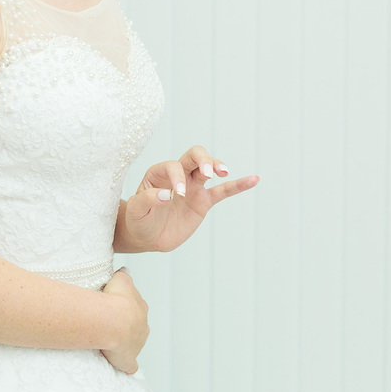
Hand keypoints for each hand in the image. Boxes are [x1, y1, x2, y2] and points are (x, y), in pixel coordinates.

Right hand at [100, 267, 148, 373]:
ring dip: (124, 342)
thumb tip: (125, 269)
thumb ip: (124, 274)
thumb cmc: (115, 299)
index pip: (135, 307)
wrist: (113, 321)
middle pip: (136, 326)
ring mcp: (137, 345)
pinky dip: (126, 364)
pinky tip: (121, 364)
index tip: (113, 306)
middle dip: (126, 325)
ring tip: (108, 339)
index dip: (124, 307)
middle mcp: (143, 327)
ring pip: (133, 343)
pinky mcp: (129, 360)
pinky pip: (129, 364)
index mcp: (141, 308)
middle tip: (109, 323)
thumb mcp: (121, 279)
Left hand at [121, 145, 259, 252]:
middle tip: (208, 173)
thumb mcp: (136, 211)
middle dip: (203, 160)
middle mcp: (177, 175)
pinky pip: (223, 191)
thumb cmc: (138, 219)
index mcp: (159, 173)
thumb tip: (164, 195)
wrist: (146, 236)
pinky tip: (254, 179)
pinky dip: (238, 185)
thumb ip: (146, 200)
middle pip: (193, 156)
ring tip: (222, 173)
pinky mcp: (204, 201)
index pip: (173, 166)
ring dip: (217, 166)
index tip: (177, 195)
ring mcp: (193, 187)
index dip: (177, 178)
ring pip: (208, 169)